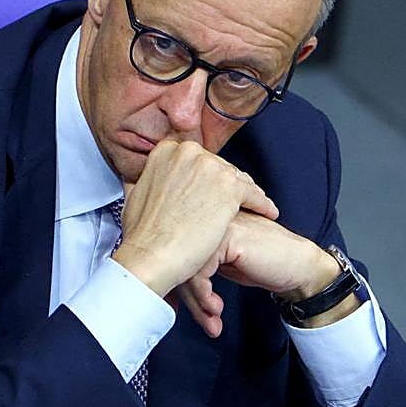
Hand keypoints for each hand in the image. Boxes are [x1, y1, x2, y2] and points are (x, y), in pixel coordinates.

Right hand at [111, 140, 277, 296]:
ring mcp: (210, 167)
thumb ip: (155, 181)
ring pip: (238, 179)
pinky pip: (253, 194)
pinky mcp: (229, 187)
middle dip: (227, 185)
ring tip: (253, 208)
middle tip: (234, 203)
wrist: (150, 255)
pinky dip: (262, 205)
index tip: (214, 188)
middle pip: (220, 167)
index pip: (198, 159)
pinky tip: (266, 213)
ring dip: (247, 194)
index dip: (208, 177)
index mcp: (167, 151)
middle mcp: (189, 152)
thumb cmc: (143, 235)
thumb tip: (159, 183)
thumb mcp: (139, 194)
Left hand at [176, 212, 343, 337]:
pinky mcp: (228, 236)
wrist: (297, 266)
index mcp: (201, 217)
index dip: (177, 285)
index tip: (183, 309)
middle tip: (202, 320)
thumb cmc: (262, 263)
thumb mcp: (220, 262)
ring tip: (212, 319)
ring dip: (197, 302)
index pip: (172, 249)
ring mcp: (216, 222)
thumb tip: (160, 283)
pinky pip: (200, 271)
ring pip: (184, 265)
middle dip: (187, 298)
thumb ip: (194, 262)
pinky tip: (217, 309)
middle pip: (175, 257)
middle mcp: (205, 214)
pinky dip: (204, 297)